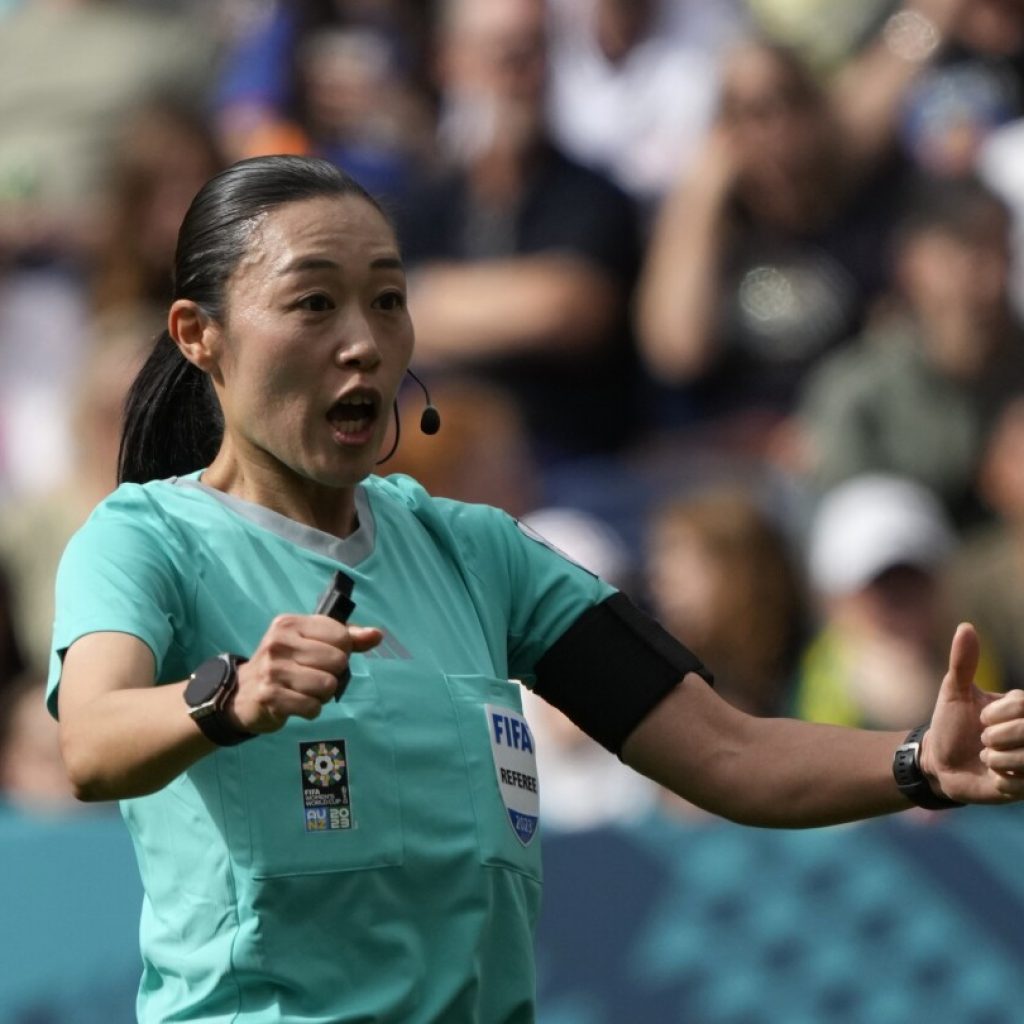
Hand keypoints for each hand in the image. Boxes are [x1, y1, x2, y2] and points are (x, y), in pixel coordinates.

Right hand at [227, 614, 382, 733]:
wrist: (242, 693)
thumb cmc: (284, 663)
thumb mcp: (311, 642)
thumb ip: (347, 637)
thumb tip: (377, 635)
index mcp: (291, 624)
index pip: (342, 636)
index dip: (342, 651)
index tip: (323, 656)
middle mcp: (279, 643)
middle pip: (338, 662)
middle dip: (332, 674)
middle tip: (312, 676)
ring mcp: (273, 670)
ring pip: (328, 686)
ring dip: (322, 695)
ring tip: (304, 690)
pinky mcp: (270, 697)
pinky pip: (313, 707)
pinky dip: (310, 710)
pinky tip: (296, 703)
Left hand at [920, 623, 1023, 802]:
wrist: (940, 763)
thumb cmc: (949, 724)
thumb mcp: (953, 692)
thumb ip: (963, 662)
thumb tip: (965, 626)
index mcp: (1021, 708)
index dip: (997, 714)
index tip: (981, 718)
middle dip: (996, 737)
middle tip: (983, 740)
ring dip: (996, 759)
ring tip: (987, 758)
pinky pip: (1021, 783)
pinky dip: (1000, 779)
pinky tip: (993, 776)